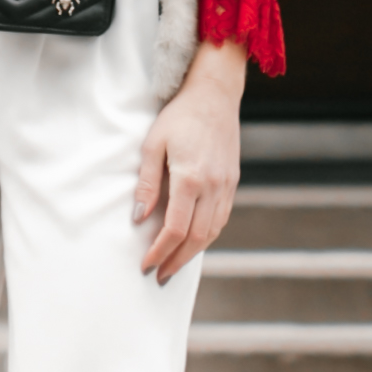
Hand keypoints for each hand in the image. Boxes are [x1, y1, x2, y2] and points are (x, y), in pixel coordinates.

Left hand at [133, 40, 245, 284]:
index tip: (146, 264)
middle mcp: (212, 186)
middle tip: (160, 276)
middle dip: (176, 260)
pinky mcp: (232, 182)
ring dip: (193, 252)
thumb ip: (147, 183)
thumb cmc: (179, 117)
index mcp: (190, 178)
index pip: (175, 228)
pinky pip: (221, 218)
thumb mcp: (153, 144)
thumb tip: (139, 219)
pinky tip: (194, 241)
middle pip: (196, 237)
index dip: (160, 251)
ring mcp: (226, 185)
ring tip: (175, 264)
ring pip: (212, 231)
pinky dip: (207, 236)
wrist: (215, 95)